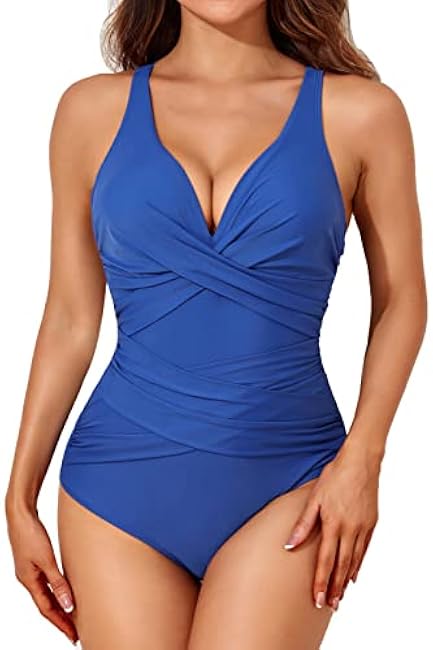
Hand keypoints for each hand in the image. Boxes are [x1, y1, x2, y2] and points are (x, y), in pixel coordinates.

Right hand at [5, 502, 77, 644]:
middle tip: (75, 632)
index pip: (47, 610)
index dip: (61, 624)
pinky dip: (56, 590)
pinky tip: (64, 590)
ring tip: (72, 616)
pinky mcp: (35, 560)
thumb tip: (68, 605)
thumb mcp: (47, 559)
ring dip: (59, 605)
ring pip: (47, 594)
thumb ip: (58, 582)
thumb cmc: (30, 533)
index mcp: (29, 581)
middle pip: (46, 605)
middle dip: (61, 619)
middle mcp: (28, 578)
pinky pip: (47, 582)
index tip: (73, 636)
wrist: (21, 513)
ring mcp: (30, 570)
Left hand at [284, 441, 380, 610]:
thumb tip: (290, 545)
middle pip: (341, 566)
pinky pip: (364, 549)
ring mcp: (362, 527)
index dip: (321, 581)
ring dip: (346, 580)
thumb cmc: (334, 476)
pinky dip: (358, 564)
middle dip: (334, 588)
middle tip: (329, 605)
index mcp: (333, 523)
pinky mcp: (371, 523)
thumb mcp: (314, 498)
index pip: (326, 560)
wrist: (360, 462)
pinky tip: (353, 573)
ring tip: (340, 596)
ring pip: (354, 560)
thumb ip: (303, 523)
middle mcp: (350, 529)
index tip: (317, 599)